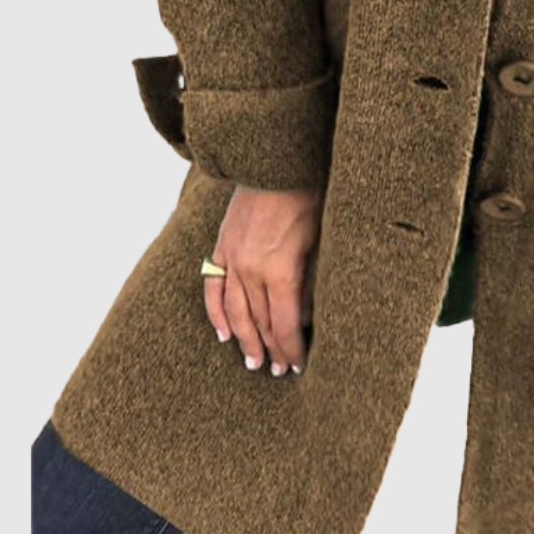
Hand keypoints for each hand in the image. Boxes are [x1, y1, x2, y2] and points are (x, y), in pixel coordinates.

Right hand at [203, 184, 322, 376]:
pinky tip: (223, 332)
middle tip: (276, 371)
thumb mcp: (320, 238)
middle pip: (260, 322)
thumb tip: (312, 312)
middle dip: (270, 349)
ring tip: (252, 361)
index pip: (284, 324)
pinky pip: (213, 288)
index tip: (297, 366)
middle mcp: (252, 271)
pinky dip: (216, 313)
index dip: (291, 349)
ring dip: (244, 339)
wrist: (277, 161)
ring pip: (235, 312)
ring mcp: (232, 259)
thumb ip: (312, 277)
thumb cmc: (308, 196)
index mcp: (281, 271)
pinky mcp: (221, 246)